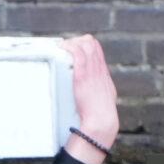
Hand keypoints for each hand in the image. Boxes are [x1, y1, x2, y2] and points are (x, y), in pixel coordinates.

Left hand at [59, 34, 120, 163]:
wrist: (101, 121)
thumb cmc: (100, 115)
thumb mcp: (102, 98)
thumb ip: (97, 90)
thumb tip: (90, 90)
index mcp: (103, 73)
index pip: (96, 48)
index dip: (84, 44)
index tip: (73, 48)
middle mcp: (99, 69)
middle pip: (90, 42)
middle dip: (76, 41)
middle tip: (64, 48)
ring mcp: (92, 71)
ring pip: (84, 44)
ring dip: (71, 42)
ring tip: (61, 47)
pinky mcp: (82, 76)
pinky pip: (77, 53)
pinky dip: (69, 47)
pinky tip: (62, 48)